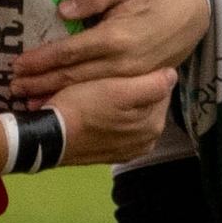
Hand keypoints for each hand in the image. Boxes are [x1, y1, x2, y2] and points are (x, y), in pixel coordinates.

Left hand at [10, 0, 209, 98]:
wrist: (190, 14)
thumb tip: (63, 9)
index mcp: (115, 37)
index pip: (70, 52)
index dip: (42, 60)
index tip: (18, 65)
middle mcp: (121, 63)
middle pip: (72, 76)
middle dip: (40, 84)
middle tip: (13, 89)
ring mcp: (129, 78)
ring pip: (86, 91)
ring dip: (55, 97)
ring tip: (29, 104)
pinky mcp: (135, 85)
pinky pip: (102, 96)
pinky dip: (78, 102)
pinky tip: (62, 106)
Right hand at [51, 68, 175, 164]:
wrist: (49, 135)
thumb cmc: (84, 107)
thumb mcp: (119, 90)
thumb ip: (153, 84)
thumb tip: (173, 75)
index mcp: (154, 126)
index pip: (160, 89)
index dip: (143, 74)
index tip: (122, 68)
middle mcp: (147, 142)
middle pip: (146, 103)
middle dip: (132, 90)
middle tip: (109, 79)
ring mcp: (128, 151)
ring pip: (131, 115)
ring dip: (120, 103)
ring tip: (100, 92)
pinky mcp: (109, 154)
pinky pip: (116, 128)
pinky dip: (109, 119)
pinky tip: (95, 110)